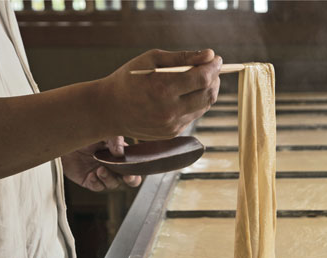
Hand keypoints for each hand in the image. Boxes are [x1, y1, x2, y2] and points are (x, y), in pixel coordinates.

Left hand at [62, 136, 141, 191]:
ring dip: (108, 178)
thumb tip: (120, 153)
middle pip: (129, 180)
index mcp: (121, 156)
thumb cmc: (86, 133)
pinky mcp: (89, 180)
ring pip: (112, 184)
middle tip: (125, 176)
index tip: (132, 172)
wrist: (65, 138)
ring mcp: (102, 174)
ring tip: (100, 169)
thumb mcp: (104, 132)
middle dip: (130, 180)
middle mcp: (114, 166)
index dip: (136, 173)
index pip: (135, 168)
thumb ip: (114, 140)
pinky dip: (96, 183)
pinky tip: (91, 175)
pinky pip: (97, 187)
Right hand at [98, 49, 221, 140]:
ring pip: (204, 106)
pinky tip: (186, 94)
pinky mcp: (172, 133)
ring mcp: (172, 125)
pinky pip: (193, 116)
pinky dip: (195, 103)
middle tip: (211, 68)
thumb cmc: (129, 79)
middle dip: (214, 79)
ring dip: (207, 91)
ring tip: (199, 79)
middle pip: (208, 94)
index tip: (217, 59)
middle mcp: (169, 110)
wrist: (109, 110)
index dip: (214, 67)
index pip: (203, 78)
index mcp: (163, 88)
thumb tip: (210, 55)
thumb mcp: (151, 60)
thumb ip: (182, 57)